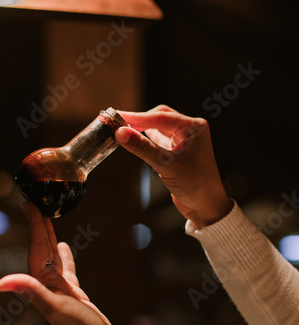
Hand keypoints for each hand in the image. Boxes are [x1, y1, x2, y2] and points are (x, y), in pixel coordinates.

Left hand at [0, 203, 116, 324]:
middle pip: (42, 248)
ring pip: (54, 255)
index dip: (34, 226)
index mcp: (42, 282)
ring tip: (49, 220)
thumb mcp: (54, 307)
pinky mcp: (73, 291)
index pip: (36, 248)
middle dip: (39, 226)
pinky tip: (66, 247)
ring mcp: (61, 287)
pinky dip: (66, 256)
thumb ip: (31, 291)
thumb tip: (2, 283)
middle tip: (36, 204)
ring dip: (50, 237)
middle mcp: (48, 283)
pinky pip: (67, 267)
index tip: (30, 206)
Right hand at [116, 105, 232, 228]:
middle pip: (160, 117)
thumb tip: (121, 133)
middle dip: (140, 120)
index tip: (119, 117)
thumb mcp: (166, 164)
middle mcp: (191, 131)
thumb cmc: (195, 185)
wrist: (206, 207)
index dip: (138, 117)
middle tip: (119, 122)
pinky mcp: (177, 153)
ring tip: (123, 130)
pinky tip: (135, 141)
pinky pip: (158, 141)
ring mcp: (184, 141)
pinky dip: (146, 140)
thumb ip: (142, 147)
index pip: (161, 117)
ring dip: (142, 129)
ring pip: (158, 128)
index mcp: (194, 127)